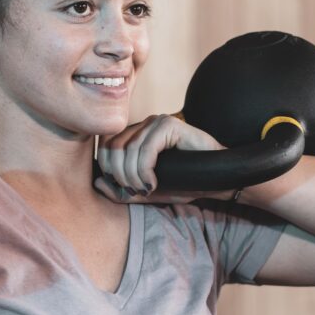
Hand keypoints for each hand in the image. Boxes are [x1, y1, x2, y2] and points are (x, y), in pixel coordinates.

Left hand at [95, 114, 228, 204]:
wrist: (217, 180)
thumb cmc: (185, 184)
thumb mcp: (147, 192)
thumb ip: (122, 190)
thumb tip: (97, 183)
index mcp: (135, 135)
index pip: (105, 146)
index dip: (108, 170)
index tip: (126, 190)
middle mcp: (144, 124)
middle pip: (112, 147)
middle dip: (119, 176)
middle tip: (135, 191)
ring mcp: (157, 122)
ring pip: (128, 150)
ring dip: (133, 176)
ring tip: (147, 189)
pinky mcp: (170, 125)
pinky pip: (145, 149)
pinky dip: (145, 171)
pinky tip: (154, 182)